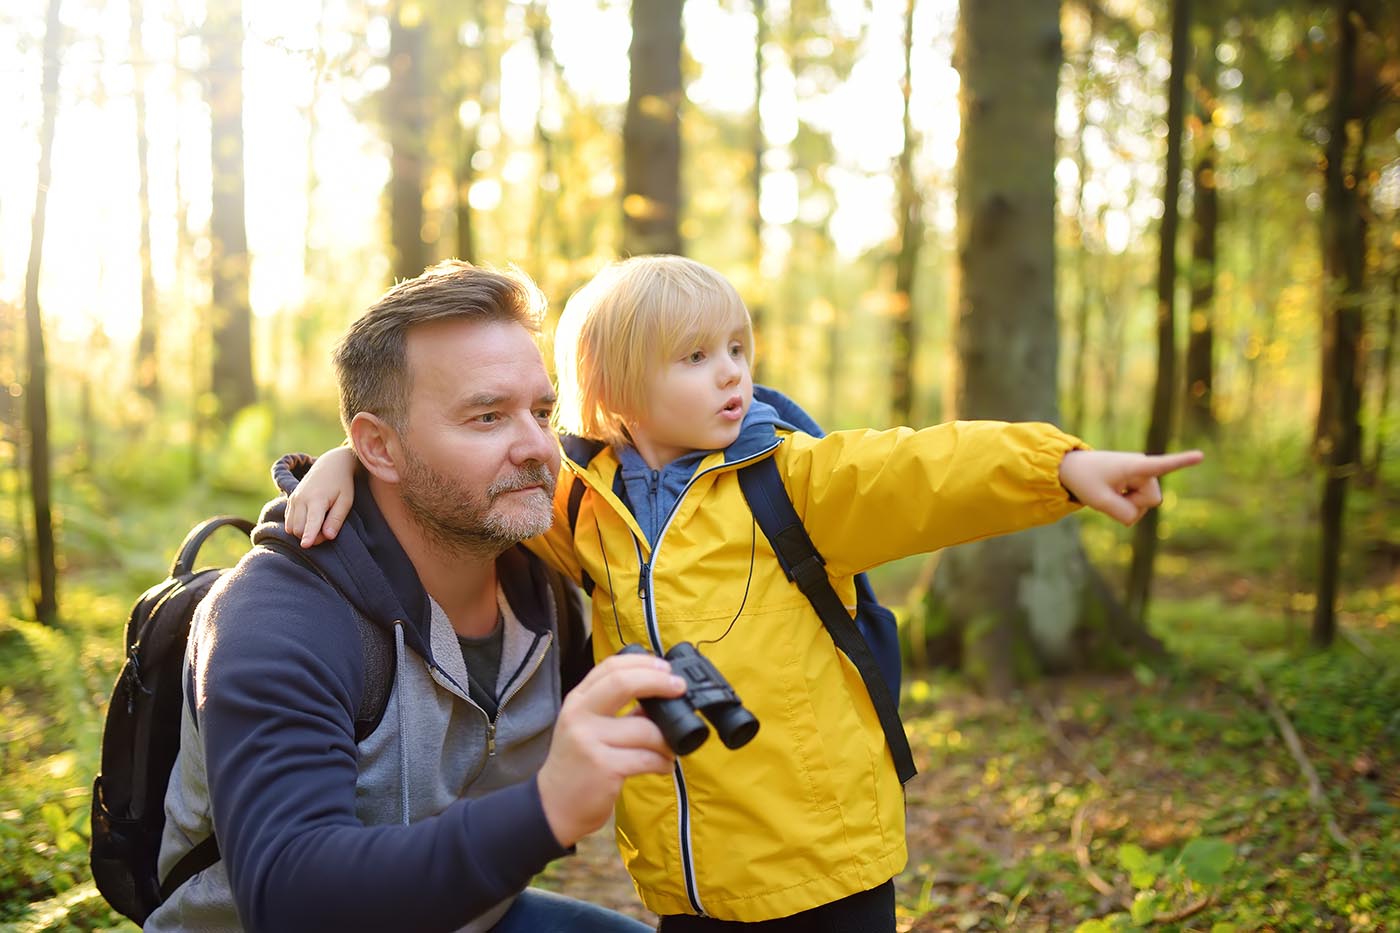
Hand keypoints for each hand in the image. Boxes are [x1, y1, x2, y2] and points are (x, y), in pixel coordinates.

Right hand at [286, 446, 359, 547]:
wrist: (331, 464)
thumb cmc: (342, 485)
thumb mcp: (346, 501)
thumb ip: (336, 519)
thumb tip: (328, 537)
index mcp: (317, 499)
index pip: (311, 522)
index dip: (309, 536)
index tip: (306, 546)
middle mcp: (301, 499)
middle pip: (299, 529)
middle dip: (311, 537)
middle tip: (326, 531)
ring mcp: (293, 499)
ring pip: (291, 527)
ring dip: (303, 533)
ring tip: (320, 526)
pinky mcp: (290, 500)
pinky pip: (288, 521)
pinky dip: (297, 526)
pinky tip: (310, 521)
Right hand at [535, 653, 686, 847]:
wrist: (554, 806)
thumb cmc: (577, 765)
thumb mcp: (588, 728)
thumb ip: (618, 711)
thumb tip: (660, 698)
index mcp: (578, 701)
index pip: (610, 667)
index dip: (643, 663)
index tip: (666, 669)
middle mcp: (579, 716)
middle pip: (623, 683)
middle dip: (659, 682)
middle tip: (679, 688)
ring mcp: (589, 741)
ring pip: (645, 729)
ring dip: (667, 740)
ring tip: (670, 749)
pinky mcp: (604, 768)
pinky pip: (647, 758)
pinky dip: (663, 762)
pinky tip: (664, 766)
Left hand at [1058, 449, 1203, 525]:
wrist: (1072, 468)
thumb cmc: (1084, 479)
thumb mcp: (1099, 501)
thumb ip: (1122, 513)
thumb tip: (1136, 518)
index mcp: (1135, 466)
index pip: (1162, 465)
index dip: (1182, 462)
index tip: (1200, 455)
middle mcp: (1144, 468)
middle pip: (1151, 501)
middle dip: (1132, 505)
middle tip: (1110, 493)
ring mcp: (1143, 476)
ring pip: (1145, 505)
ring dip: (1127, 505)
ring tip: (1110, 491)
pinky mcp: (1139, 482)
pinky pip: (1138, 504)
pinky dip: (1125, 503)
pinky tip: (1114, 493)